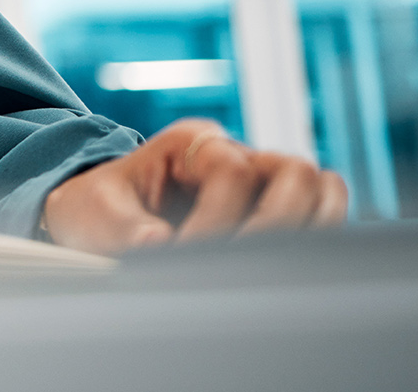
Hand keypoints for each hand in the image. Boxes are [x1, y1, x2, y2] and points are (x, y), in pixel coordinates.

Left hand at [42, 118, 348, 255]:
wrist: (101, 213)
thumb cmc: (99, 207)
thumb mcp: (96, 212)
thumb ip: (123, 228)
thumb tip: (158, 243)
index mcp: (191, 144)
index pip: (234, 172)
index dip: (219, 218)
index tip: (190, 253)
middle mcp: (236, 156)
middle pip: (297, 173)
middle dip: (277, 223)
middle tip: (241, 262)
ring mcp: (261, 184)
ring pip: (321, 193)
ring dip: (307, 230)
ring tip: (270, 267)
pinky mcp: (272, 214)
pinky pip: (317, 221)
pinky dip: (312, 242)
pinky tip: (284, 272)